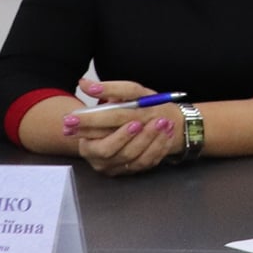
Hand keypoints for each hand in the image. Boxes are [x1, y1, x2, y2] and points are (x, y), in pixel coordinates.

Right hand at [63, 80, 179, 177]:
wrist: (147, 122)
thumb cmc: (130, 109)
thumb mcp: (124, 95)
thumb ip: (108, 90)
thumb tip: (85, 83)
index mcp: (88, 139)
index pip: (96, 139)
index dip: (115, 133)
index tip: (135, 122)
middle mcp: (99, 156)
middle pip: (112, 152)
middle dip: (133, 137)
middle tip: (150, 122)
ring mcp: (116, 165)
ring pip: (133, 158)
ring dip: (150, 140)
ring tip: (164, 123)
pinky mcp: (132, 169)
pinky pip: (147, 162)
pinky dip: (159, 147)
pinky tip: (167, 133)